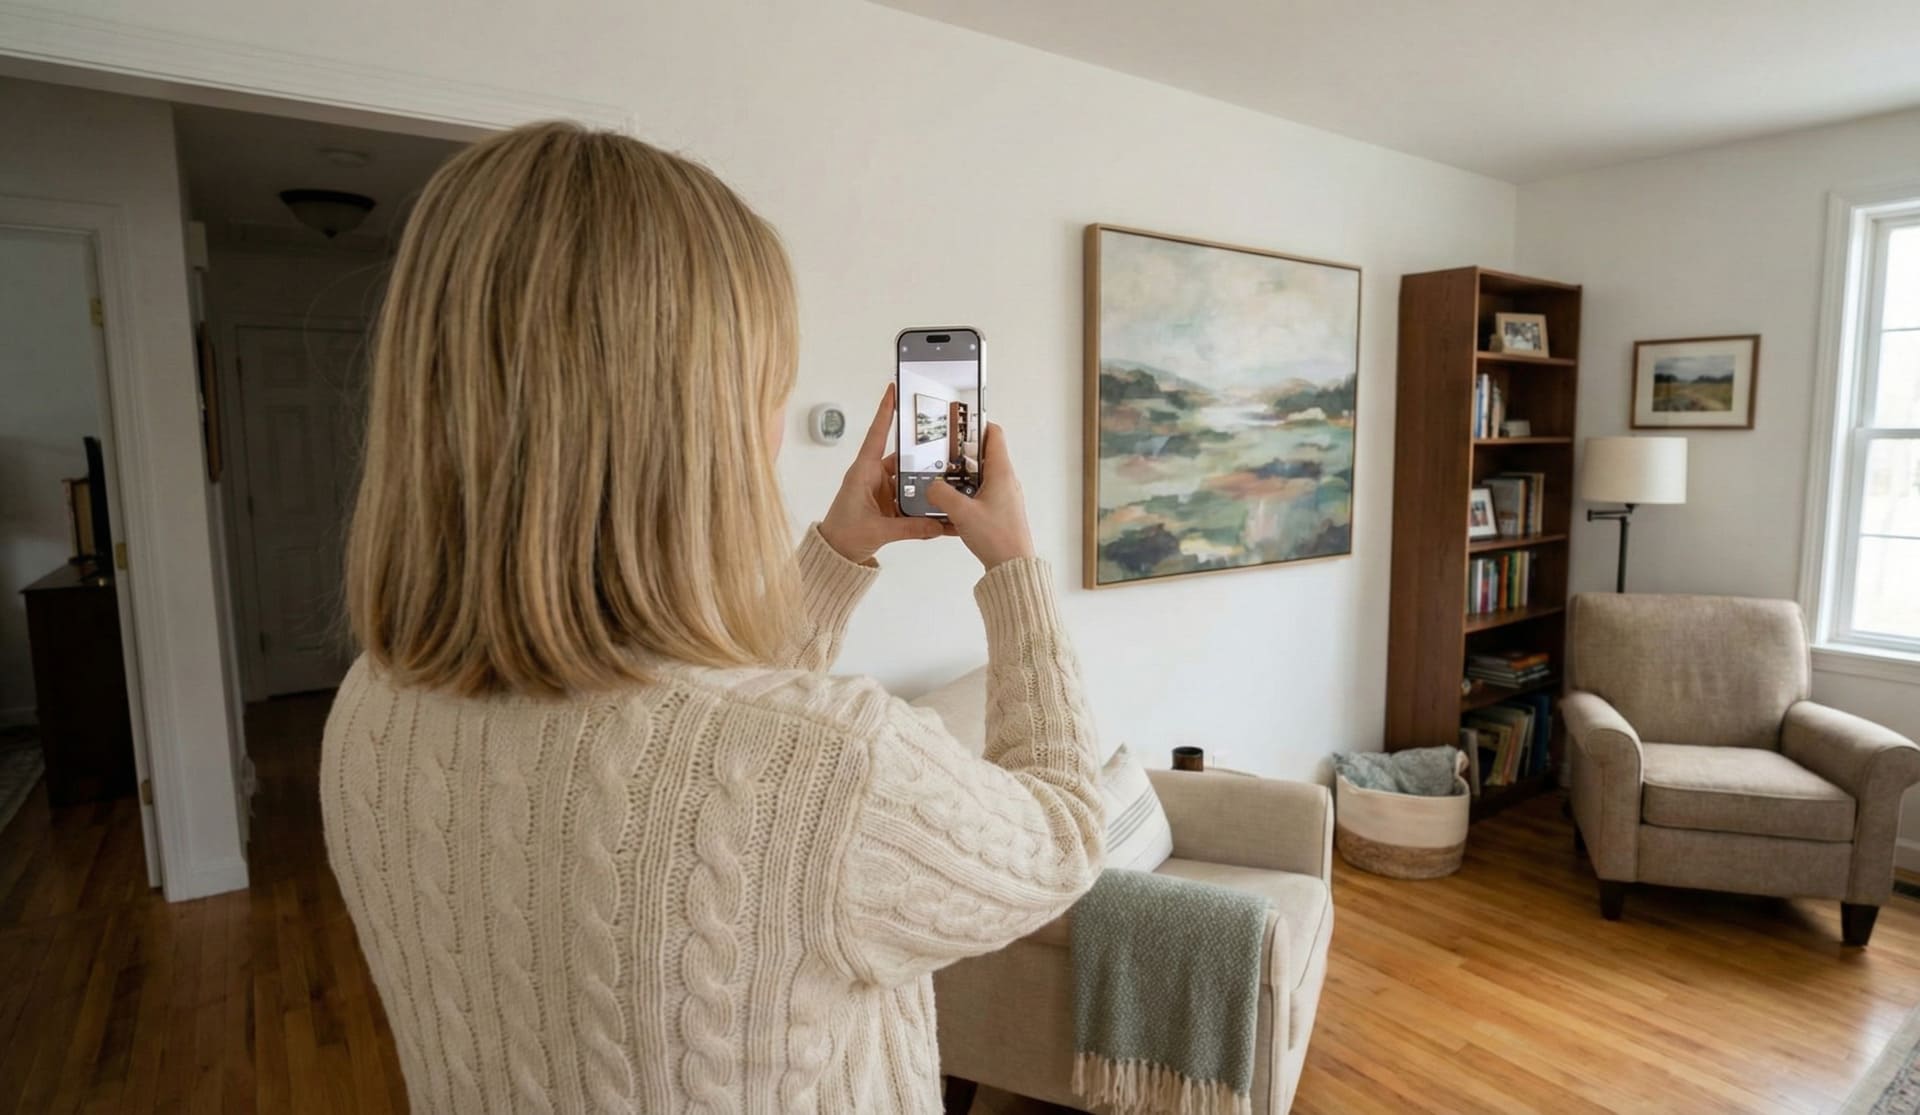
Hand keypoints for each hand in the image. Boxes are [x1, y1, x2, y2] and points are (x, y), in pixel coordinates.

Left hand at [817, 384, 949, 563]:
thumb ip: (910, 528)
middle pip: (902, 457)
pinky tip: (938, 505)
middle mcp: (873, 476)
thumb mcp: (878, 531)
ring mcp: (882, 489)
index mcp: (863, 472)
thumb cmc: (843, 535)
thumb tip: (938, 525)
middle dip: (922, 453)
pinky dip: (922, 501)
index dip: (885, 412)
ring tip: (948, 479)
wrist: (835, 555)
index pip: (877, 435)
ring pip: (909, 478)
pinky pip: (909, 497)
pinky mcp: (888, 503)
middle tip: (945, 442)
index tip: (893, 389)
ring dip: (925, 481)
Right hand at [926, 422, 1035, 569]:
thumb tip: (931, 486)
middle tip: (941, 455)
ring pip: (978, 477)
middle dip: (960, 454)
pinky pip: (979, 497)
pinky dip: (964, 497)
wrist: (1012, 568)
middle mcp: (1005, 481)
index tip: (957, 424)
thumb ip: (941, 494)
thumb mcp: (962, 513)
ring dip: (960, 478)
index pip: (993, 435)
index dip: (976, 426)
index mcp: (1001, 473)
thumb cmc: (997, 539)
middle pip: (982, 455)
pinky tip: (948, 508)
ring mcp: (1003, 497)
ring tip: (940, 481)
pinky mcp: (998, 512)